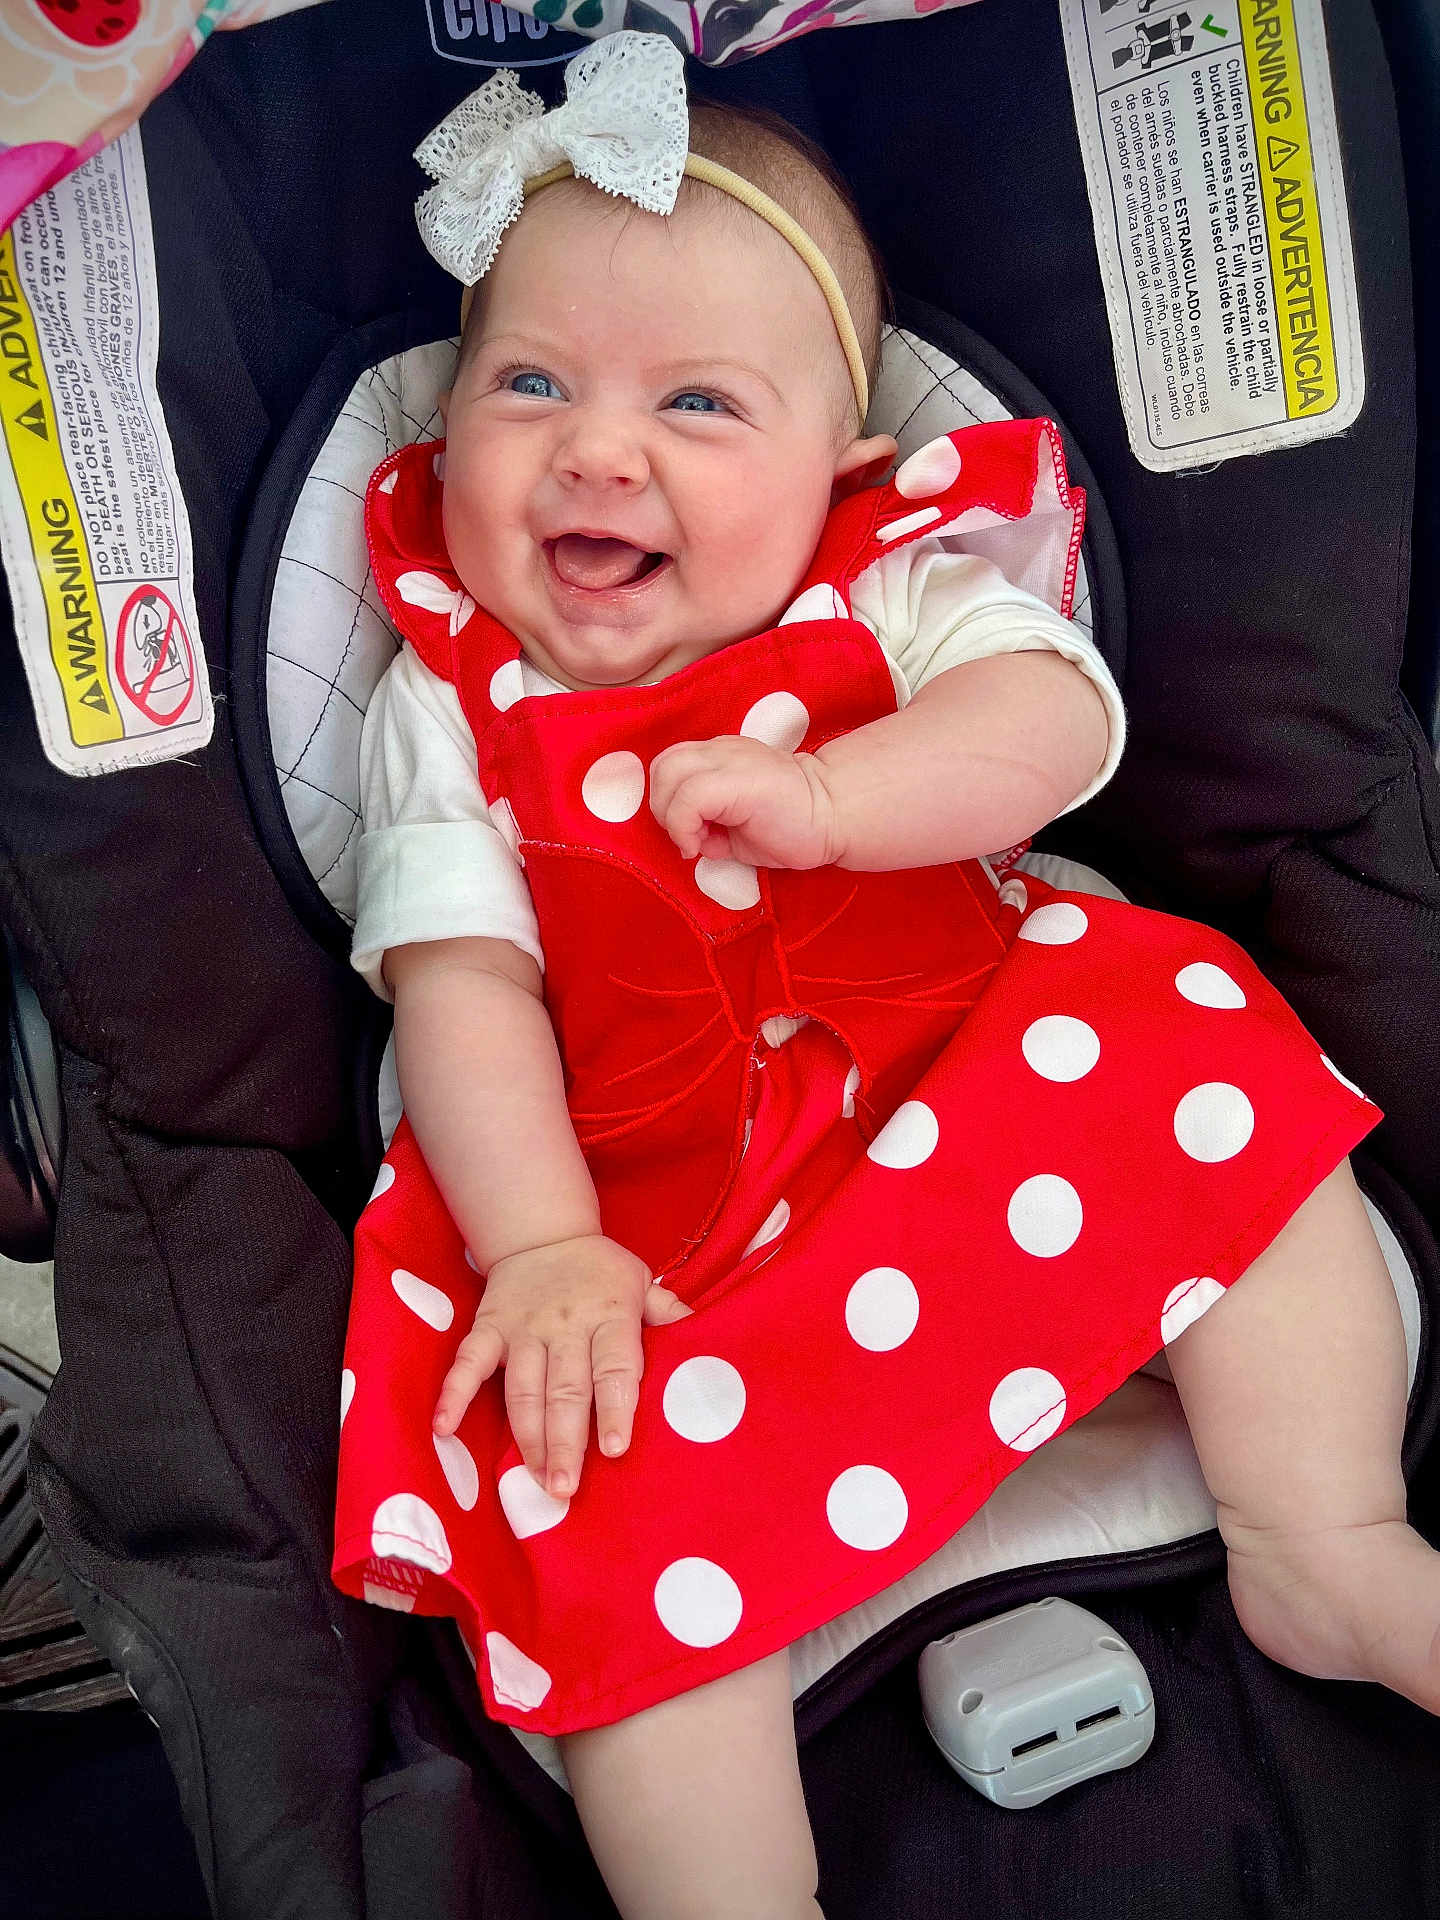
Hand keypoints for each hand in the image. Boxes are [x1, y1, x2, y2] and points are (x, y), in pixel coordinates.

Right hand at [432, 1235, 690, 1498]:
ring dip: (527, 1437)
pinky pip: (468, 1363)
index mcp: (610, 1314)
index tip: (616, 1449)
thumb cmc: (602, 1272)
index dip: (616, 1408)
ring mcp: (524, 1327)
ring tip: (534, 1479)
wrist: (543, 1232)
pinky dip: (454, 1394)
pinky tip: (444, 1428)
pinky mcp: (489, 1327)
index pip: (614, 1367)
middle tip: (566, 1490)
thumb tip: (711, 1343)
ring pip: (523, 1389)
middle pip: (566, 1390)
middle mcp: (566, 1324)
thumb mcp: (642, 1283)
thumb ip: (669, 1316)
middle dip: (566, 1443)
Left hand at [649, 736, 844, 868]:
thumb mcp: (737, 826)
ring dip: (671, 816)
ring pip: (669, 773)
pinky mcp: (736, 780)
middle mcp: (721, 750)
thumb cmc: (792, 825)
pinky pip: (688, 798)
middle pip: (662, 764)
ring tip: (697, 840)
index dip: (669, 801)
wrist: (834, 816)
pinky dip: (684, 827)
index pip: (671, 765)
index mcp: (721, 755)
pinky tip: (705, 847)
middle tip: (689, 836)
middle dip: (663, 807)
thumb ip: (709, 824)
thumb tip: (692, 840)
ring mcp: (728, 760)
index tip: (694, 834)